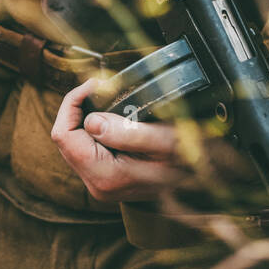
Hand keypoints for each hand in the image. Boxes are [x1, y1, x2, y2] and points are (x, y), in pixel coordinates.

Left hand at [50, 78, 185, 203]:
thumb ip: (126, 133)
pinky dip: (96, 128)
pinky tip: (114, 118)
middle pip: (66, 138)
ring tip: (109, 100)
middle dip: (79, 109)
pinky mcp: (106, 178)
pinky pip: (87, 148)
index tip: (95, 84)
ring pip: (75, 142)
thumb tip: (91, 121)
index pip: (64, 135)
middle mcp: (97, 185)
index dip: (73, 103)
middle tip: (101, 87)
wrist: (204, 178)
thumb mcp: (164, 140)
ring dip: (87, 118)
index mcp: (105, 176)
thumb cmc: (189, 157)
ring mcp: (101, 183)